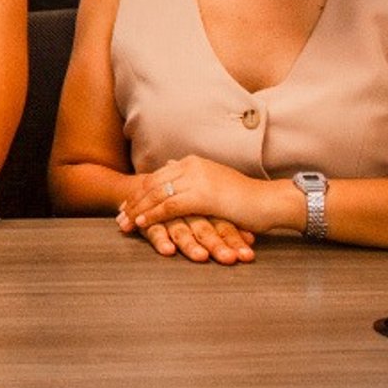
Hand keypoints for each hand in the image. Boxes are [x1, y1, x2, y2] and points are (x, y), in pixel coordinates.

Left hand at [118, 154, 262, 263]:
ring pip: (157, 194)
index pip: (157, 176)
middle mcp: (192, 166)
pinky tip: (141, 224)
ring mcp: (197, 179)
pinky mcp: (202, 196)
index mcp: (193, 162)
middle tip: (118, 216)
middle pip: (152, 183)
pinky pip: (169, 206)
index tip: (125, 204)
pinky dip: (153, 215)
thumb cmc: (245, 198)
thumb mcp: (215, 181)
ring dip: (137, 210)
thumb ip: (193, 176)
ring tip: (124, 223)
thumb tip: (171, 167)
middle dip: (132, 201)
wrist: (269, 201)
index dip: (139, 191)